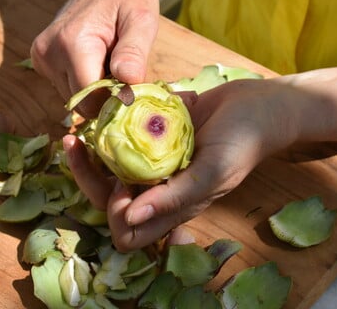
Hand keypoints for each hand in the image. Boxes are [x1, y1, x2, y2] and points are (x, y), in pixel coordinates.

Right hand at [30, 0, 158, 117]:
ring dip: (98, 90)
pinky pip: (69, 89)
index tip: (134, 85)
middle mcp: (49, 53)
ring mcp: (42, 59)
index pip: (91, 99)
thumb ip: (134, 51)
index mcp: (72, 44)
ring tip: (111, 59)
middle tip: (125, 68)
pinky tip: (98, 60)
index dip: (116, 100)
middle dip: (108, 96)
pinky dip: (88, 83)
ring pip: (76, 99)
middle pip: (82, 103)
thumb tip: (128, 81)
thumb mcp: (141, 18)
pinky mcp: (42, 62)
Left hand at [66, 78, 304, 250]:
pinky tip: (103, 111)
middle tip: (77, 145)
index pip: (128, 231)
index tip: (117, 186)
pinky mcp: (153, 135)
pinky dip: (108, 129)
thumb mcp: (213, 172)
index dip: (115, 215)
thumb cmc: (243, 142)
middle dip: (86, 176)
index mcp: (172, 207)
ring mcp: (154, 161)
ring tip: (80, 130)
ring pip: (108, 167)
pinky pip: (121, 138)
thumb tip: (130, 218)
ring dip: (89, 153)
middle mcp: (158, 188)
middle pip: (107, 198)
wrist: (259, 105)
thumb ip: (175, 198)